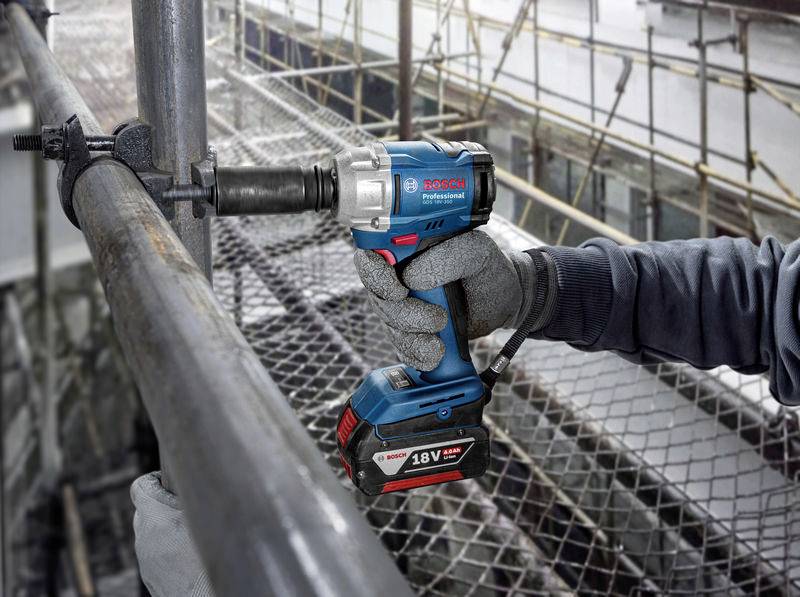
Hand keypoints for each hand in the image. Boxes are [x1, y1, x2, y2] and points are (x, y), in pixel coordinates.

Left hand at [131, 472, 214, 596]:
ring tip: (192, 536)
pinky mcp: (150, 576)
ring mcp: (145, 559)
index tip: (173, 485)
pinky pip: (155, 552)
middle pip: (146, 509)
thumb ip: (199, 495)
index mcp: (155, 517)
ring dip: (168, 529)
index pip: (141, 486)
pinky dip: (168, 549)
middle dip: (165, 506)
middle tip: (189, 510)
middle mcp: (144, 537)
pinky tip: (189, 556)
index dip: (156, 480)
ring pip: (151, 532)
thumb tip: (202, 476)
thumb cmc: (209, 559)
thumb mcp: (211, 516)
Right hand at [354, 229, 535, 370]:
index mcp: (406, 249)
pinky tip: (435, 354)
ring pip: (389, 324)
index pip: (370, 255)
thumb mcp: (476, 251)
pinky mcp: (412, 331)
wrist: (505, 300)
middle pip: (377, 297)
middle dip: (402, 313)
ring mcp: (403, 306)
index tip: (397, 289)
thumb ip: (447, 256)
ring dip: (413, 336)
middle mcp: (398, 277)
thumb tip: (412, 277)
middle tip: (435, 318)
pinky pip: (402, 347)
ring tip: (442, 337)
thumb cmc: (488, 268)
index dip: (374, 272)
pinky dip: (417, 354)